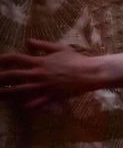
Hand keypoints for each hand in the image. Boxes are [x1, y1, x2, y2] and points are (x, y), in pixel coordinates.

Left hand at [0, 40, 122, 106]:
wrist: (89, 73)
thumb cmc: (76, 59)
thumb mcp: (59, 48)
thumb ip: (42, 45)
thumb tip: (27, 42)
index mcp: (39, 62)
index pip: (15, 59)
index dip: (2, 60)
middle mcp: (38, 74)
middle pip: (12, 76)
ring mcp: (43, 86)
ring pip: (19, 91)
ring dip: (6, 93)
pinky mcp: (51, 96)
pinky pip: (36, 102)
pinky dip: (27, 104)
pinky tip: (20, 105)